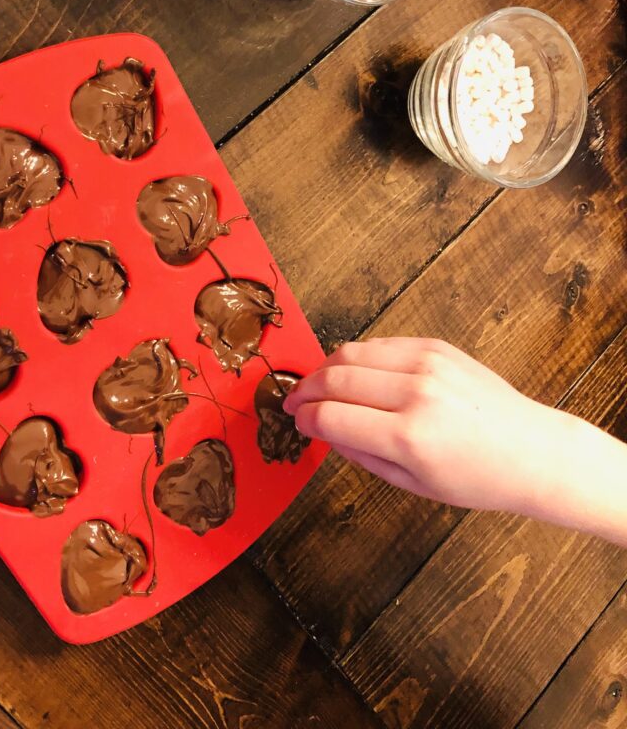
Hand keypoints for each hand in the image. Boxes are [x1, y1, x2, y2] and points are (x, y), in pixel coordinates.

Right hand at [284, 337, 572, 512]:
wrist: (531, 450)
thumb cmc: (477, 477)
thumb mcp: (411, 483)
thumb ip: (360, 454)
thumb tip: (322, 430)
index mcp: (408, 436)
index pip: (330, 417)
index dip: (304, 419)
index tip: (296, 422)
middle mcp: (416, 393)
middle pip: (335, 379)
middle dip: (305, 390)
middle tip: (295, 401)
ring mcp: (427, 364)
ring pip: (352, 353)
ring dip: (326, 368)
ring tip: (318, 384)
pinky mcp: (436, 347)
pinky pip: (381, 344)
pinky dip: (358, 356)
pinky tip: (353, 373)